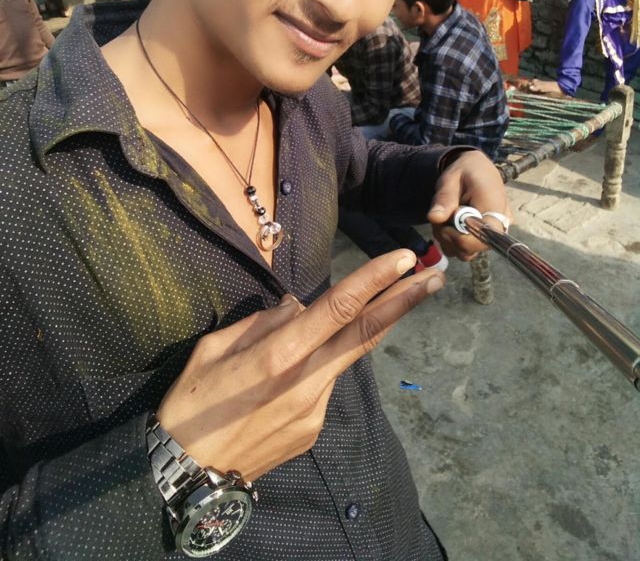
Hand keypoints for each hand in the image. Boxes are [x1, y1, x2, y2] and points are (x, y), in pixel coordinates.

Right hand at [156, 249, 444, 481]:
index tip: (403, 259)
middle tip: (435, 277)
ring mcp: (315, 410)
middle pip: (366, 334)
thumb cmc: (190, 403)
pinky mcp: (314, 429)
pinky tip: (271, 389)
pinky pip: (319, 386)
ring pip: (336, 360)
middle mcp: (307, 381)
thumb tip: (297, 307)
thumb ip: (261, 323)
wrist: (187, 473)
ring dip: (335, 341)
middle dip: (404, 302)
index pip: (339, 308)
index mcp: (280, 354)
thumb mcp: (213, 348)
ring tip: (279, 355)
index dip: (374, 280)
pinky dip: (310, 371)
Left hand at [427, 150, 509, 259]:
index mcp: (494, 207)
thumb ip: (444, 198)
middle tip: (440, 217)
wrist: (476, 169)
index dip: (462, 239)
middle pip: (473, 248)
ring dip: (448, 240)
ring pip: (466, 252)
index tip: (445, 227)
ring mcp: (492, 233)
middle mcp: (499, 224)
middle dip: (449, 237)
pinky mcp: (483, 238)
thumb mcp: (451, 178)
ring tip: (444, 217)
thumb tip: (435, 218)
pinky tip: (448, 224)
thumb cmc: (465, 171)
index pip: (485, 237)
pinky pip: (465, 250)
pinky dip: (451, 241)